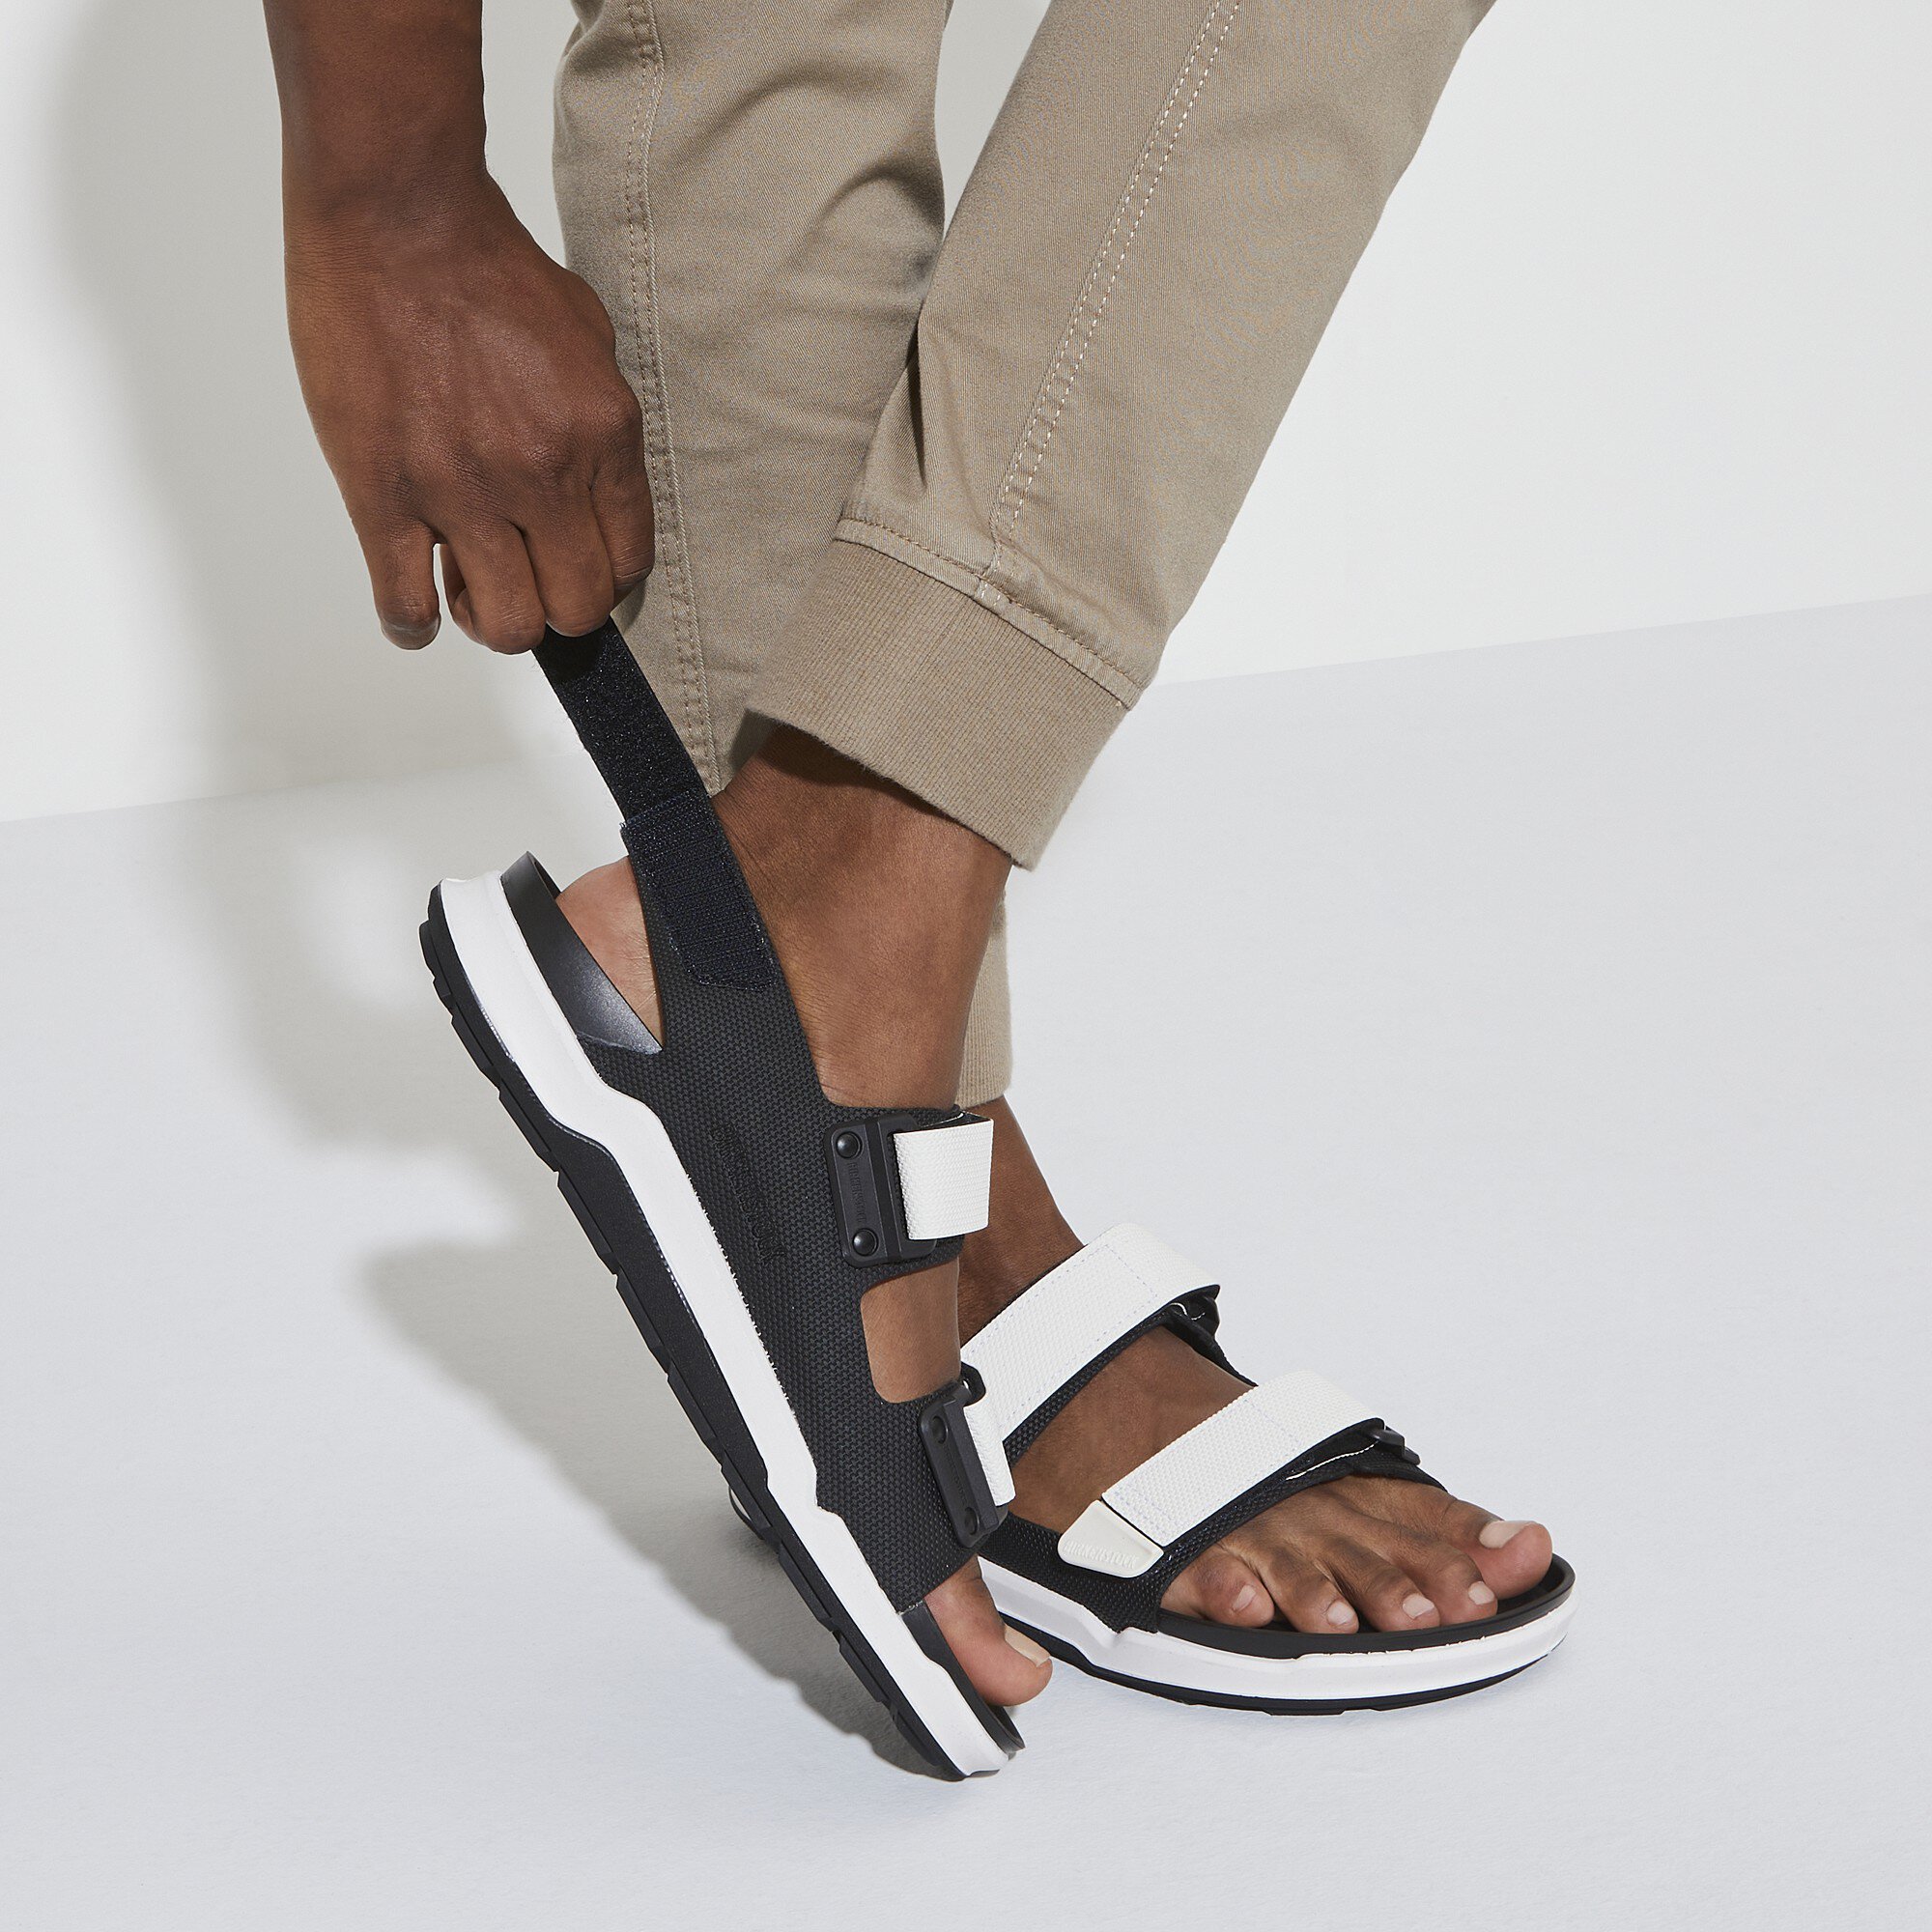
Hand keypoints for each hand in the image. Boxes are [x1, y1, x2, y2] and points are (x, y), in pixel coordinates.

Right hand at [283, 179, 652, 650]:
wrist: (397, 213)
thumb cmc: (486, 265)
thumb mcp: (586, 338)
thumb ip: (597, 423)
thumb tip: (594, 491)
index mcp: (601, 437)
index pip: (628, 564)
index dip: (600, 580)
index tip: (572, 569)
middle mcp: (543, 473)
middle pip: (575, 610)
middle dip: (554, 609)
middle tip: (522, 582)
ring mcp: (464, 489)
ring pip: (506, 624)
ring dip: (489, 621)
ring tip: (468, 589)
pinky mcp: (385, 492)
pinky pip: (406, 602)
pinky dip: (411, 622)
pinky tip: (413, 607)